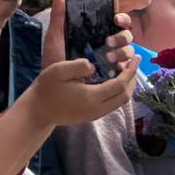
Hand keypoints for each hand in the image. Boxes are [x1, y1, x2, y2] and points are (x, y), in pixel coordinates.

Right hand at [15, 53, 139, 127]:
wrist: (37, 111)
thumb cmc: (46, 89)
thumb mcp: (58, 71)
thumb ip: (78, 66)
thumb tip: (94, 64)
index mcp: (92, 97)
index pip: (120, 85)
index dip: (131, 71)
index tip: (137, 58)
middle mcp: (98, 108)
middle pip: (125, 96)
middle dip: (133, 79)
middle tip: (134, 63)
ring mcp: (96, 114)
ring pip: (121, 102)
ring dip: (128, 86)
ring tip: (127, 70)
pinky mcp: (93, 116)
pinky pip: (113, 104)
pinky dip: (120, 92)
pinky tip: (116, 81)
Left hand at [41, 0, 137, 71]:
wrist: (52, 84)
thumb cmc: (55, 59)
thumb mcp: (55, 37)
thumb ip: (59, 16)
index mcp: (99, 32)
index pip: (118, 21)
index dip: (121, 18)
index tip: (115, 19)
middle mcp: (109, 44)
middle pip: (126, 35)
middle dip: (121, 37)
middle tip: (108, 42)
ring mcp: (113, 59)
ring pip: (129, 51)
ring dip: (122, 52)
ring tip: (108, 58)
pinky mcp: (114, 74)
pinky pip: (127, 69)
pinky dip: (125, 67)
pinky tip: (116, 69)